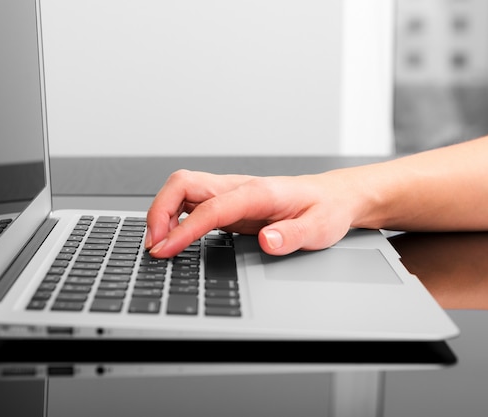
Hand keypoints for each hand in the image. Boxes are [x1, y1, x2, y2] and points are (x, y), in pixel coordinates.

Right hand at [145, 169, 355, 257]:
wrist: (332, 196)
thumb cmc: (325, 209)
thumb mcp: (319, 228)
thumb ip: (292, 235)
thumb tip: (268, 242)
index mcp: (258, 193)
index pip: (210, 209)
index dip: (183, 230)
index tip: (165, 249)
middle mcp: (238, 188)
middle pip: (183, 184)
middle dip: (159, 211)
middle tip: (155, 246)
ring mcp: (230, 193)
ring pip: (182, 190)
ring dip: (163, 213)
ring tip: (159, 244)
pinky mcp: (228, 202)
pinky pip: (190, 203)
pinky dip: (174, 216)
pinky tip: (173, 236)